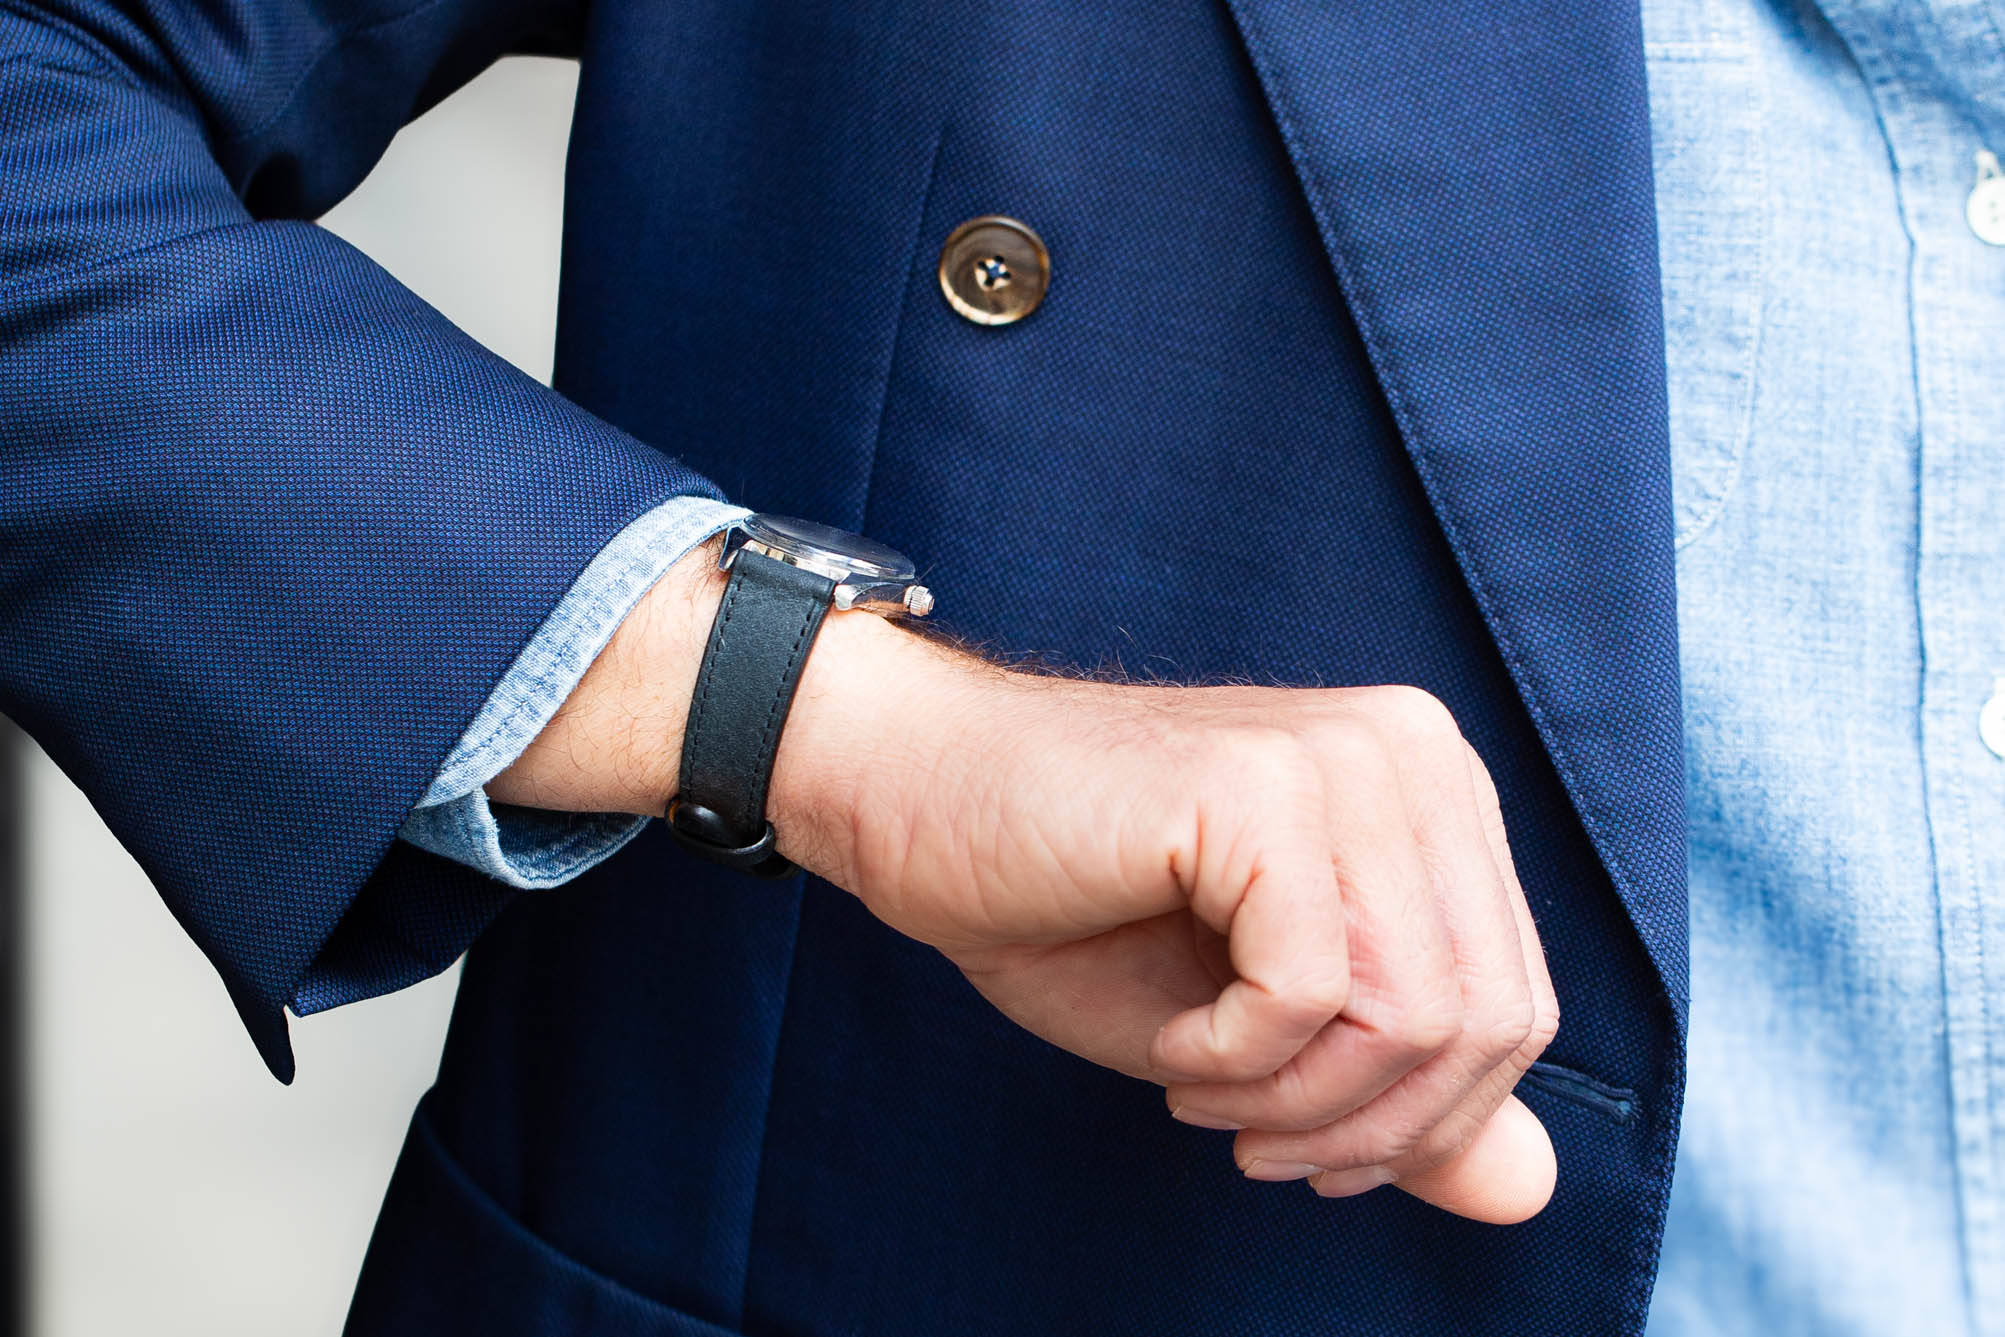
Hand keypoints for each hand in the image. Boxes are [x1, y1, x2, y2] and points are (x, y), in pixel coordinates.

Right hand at [495, 543, 1559, 1222]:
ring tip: (1208, 1094)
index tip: (1309, 1149)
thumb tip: (1530, 1193)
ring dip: (1301, 1104)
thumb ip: (1399, 1095)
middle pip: (1486, 1017)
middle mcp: (1414, 751)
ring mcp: (1340, 757)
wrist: (918, 804)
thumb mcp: (1263, 1033)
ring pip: (1414, 1011)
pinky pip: (1312, 990)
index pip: (1517, 1001)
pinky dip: (1240, 1061)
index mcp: (1435, 790)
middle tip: (1254, 1145)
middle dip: (1372, 1129)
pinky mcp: (1259, 785)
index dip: (1425, 1121)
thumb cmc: (1077, 907)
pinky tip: (1174, 1046)